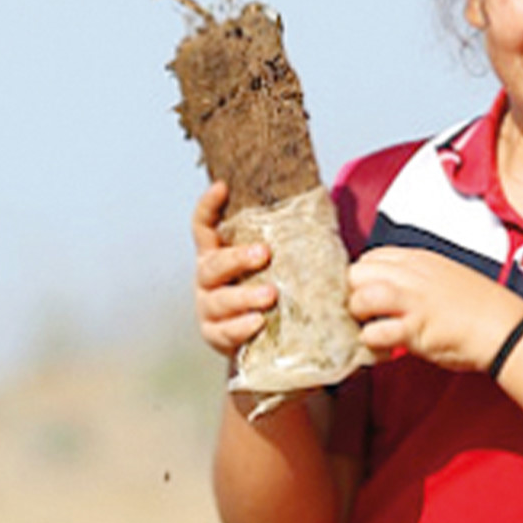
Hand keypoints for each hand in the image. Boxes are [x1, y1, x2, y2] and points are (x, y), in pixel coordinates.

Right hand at [193, 180, 278, 356]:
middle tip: (265, 253)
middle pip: (213, 264)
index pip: (203, 225)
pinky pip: (225, 331)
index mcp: (217, 252)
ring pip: (220, 300)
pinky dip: (241, 327)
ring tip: (271, 295)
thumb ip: (286, 234)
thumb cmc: (272, 284)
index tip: (222, 187)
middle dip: (237, 258)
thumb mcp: (275, 259)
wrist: (265, 334)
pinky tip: (258, 322)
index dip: (208, 206)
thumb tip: (319, 195)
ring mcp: (208, 308)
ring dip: (244, 296)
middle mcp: (206, 278)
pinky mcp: (215, 335)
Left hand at [347, 246, 522, 372]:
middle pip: (357, 273)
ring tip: (371, 327)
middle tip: (366, 313)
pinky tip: (384, 349)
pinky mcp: (415, 328)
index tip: (369, 293)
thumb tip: (393, 290)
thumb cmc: (480, 307)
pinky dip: (372, 342)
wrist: (505, 328)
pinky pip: (375, 333)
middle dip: (354, 293)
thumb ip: (417, 278)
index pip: (371, 257)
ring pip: (360, 297)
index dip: (364, 277)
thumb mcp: (445, 275)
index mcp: (419, 260)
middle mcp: (412, 275)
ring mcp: (413, 300)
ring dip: (359, 315)